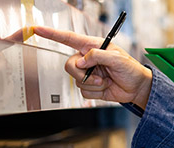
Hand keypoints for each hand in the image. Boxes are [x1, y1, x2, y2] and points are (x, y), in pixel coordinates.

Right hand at [33, 26, 152, 107]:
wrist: (136, 88)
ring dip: (93, 84)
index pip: (69, 39)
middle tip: (99, 77)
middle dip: (82, 74)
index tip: (37, 29)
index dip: (52, 34)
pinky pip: (83, 92)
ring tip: (107, 81)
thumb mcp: (117, 58)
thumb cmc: (131, 69)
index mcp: (92, 46)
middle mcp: (87, 59)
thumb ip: (97, 56)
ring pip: (76, 80)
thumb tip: (81, 61)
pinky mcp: (90, 87)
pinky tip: (106, 88)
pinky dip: (95, 92)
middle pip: (69, 65)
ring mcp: (88, 74)